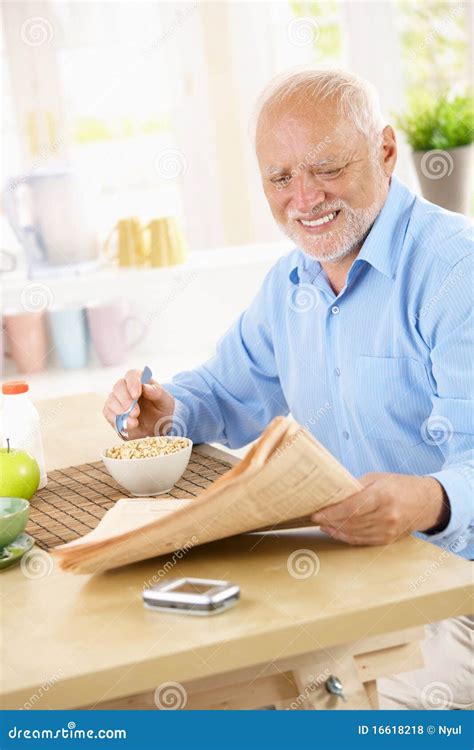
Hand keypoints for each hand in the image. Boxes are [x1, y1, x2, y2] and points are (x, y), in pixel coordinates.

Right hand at [103, 369, 174, 439]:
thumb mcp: (166, 402)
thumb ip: (157, 392)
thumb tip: (145, 387)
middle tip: (136, 412)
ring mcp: (117, 399)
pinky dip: (116, 419)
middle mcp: (126, 387)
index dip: (133, 383)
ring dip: (122, 411)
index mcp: (140, 380)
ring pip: (112, 400)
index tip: (136, 394)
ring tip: (134, 421)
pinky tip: (128, 425)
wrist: (155, 429)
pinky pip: (108, 413)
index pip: (132, 375)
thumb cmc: (160, 412)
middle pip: (119, 386)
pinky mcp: (111, 412)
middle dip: (126, 399)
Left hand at [311, 472, 449, 545]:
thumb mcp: (376, 479)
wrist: (425, 501)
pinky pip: (362, 541)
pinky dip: (347, 537)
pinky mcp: (388, 539)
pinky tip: (337, 531)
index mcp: (382, 496)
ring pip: (354, 533)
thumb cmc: (398, 486)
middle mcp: (386, 515)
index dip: (331, 513)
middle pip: (351, 522)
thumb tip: (333, 496)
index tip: (316, 513)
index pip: (351, 508)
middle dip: (330, 521)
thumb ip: (355, 488)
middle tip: (315, 518)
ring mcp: (388, 530)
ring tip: (323, 524)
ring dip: (336, 530)